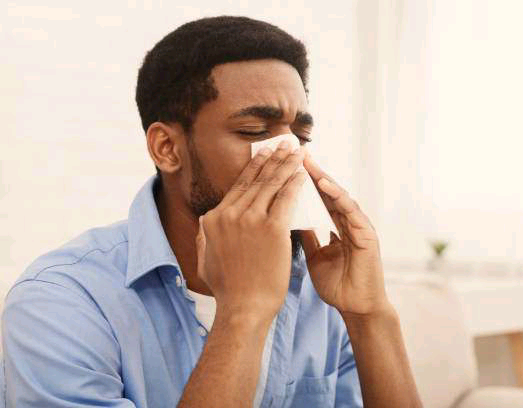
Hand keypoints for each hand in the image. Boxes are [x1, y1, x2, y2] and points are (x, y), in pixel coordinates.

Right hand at [195, 142, 306, 321]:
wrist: (243, 308)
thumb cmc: (228, 289)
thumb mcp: (204, 259)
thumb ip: (204, 237)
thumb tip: (206, 222)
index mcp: (214, 219)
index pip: (238, 187)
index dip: (254, 168)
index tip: (264, 155)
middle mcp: (230, 215)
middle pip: (256, 181)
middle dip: (273, 159)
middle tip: (284, 144)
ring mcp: (250, 220)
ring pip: (272, 185)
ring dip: (286, 165)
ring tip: (297, 152)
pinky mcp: (272, 229)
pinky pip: (286, 199)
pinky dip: (295, 183)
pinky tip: (303, 173)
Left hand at [301, 153, 389, 317]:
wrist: (356, 308)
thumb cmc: (336, 285)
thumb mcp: (314, 256)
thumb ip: (306, 237)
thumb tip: (286, 220)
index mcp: (334, 225)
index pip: (316, 197)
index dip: (300, 181)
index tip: (283, 165)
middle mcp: (347, 222)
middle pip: (326, 191)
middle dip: (310, 171)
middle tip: (294, 152)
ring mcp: (358, 226)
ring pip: (339, 195)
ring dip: (324, 178)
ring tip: (307, 162)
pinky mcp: (367, 235)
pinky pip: (352, 211)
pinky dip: (339, 197)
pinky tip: (326, 185)